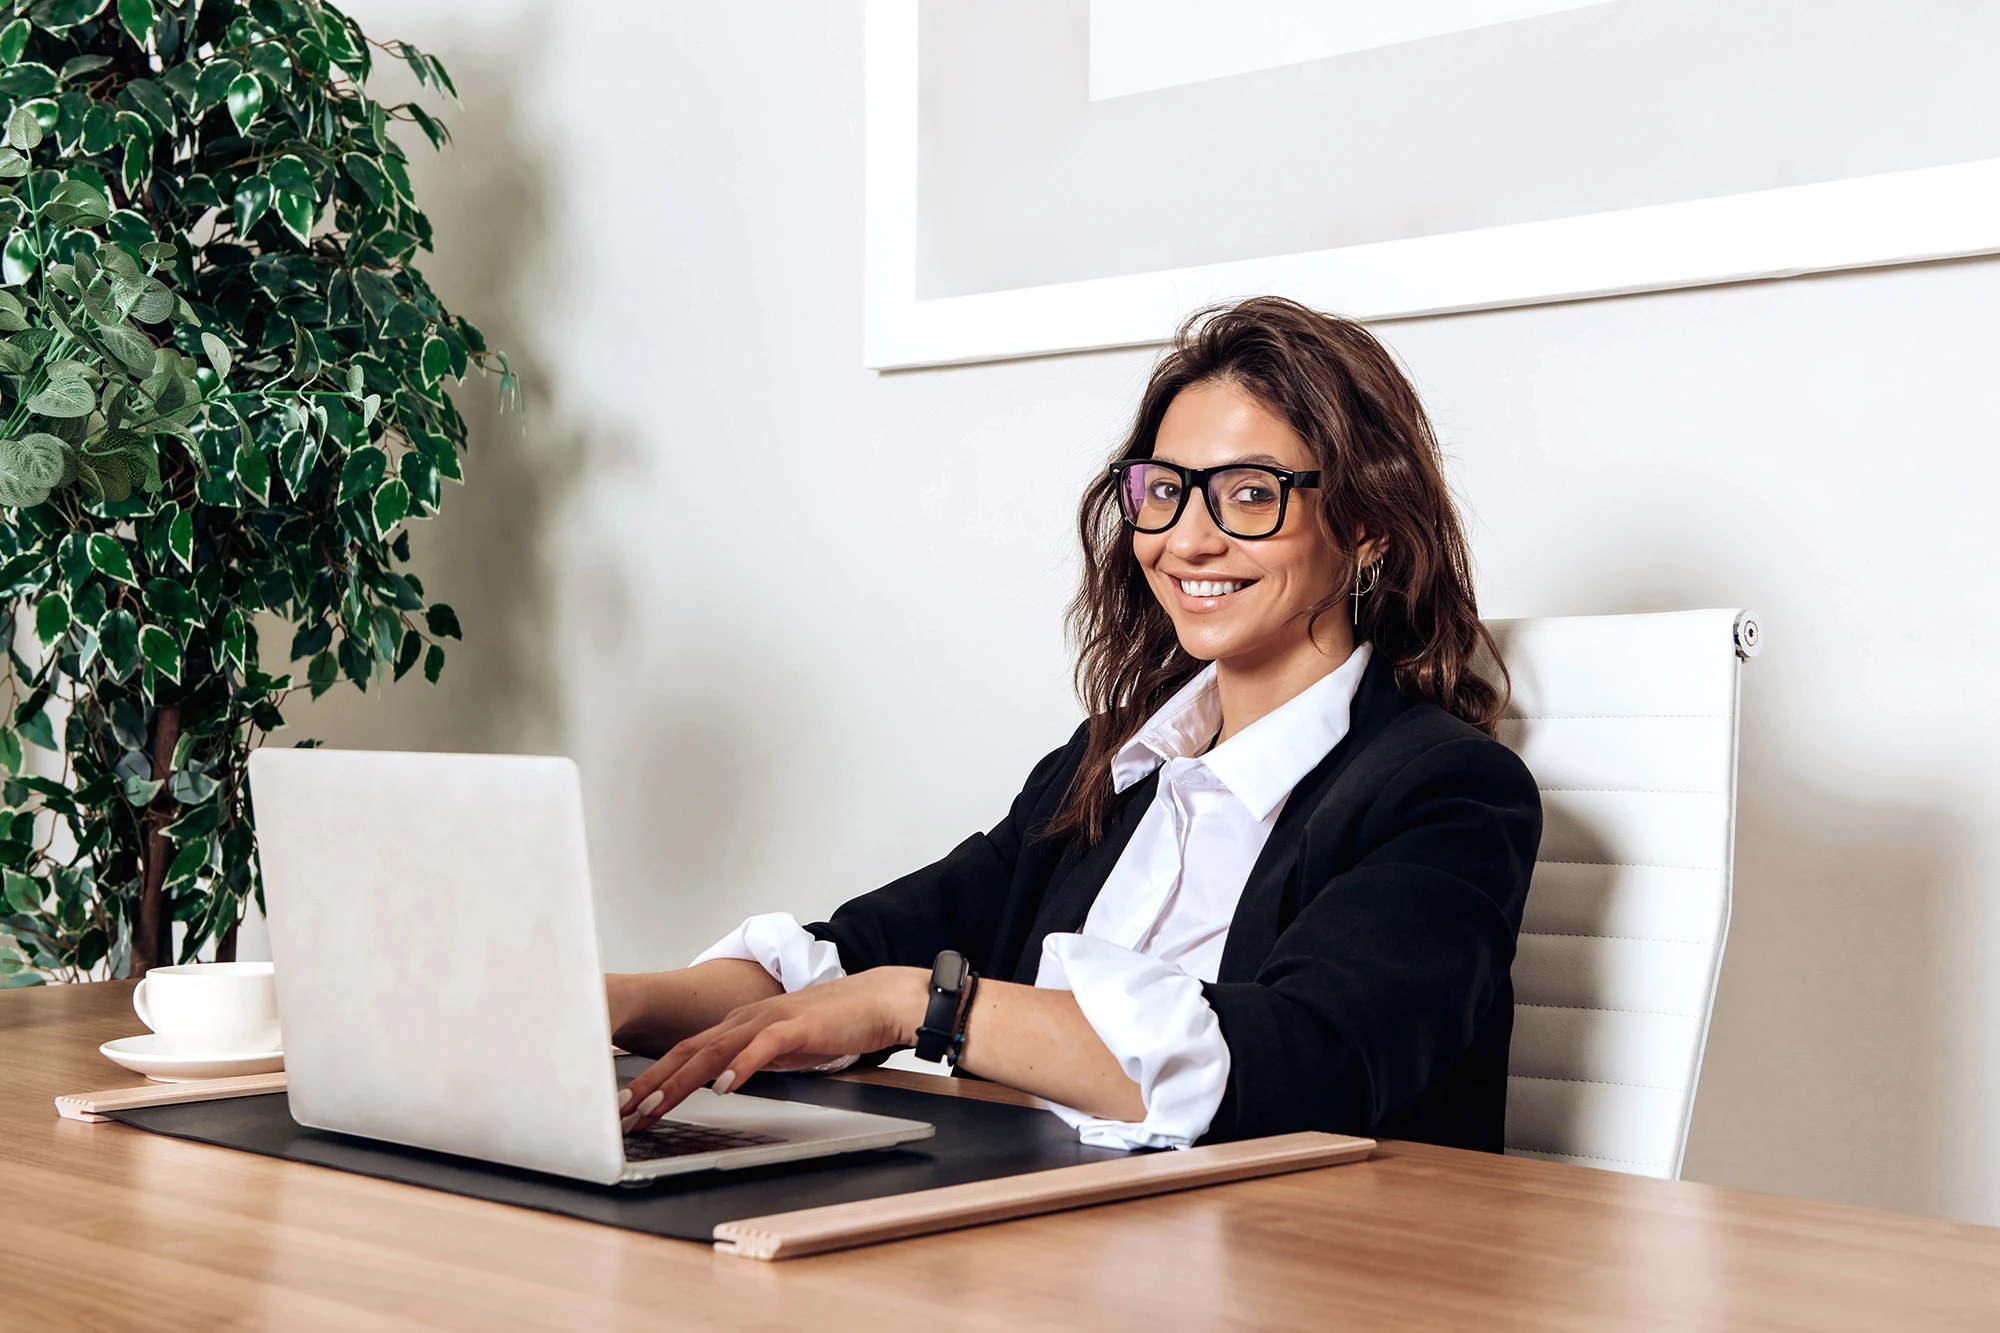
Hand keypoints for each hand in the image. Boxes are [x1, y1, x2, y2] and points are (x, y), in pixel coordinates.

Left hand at [618, 966, 929, 1131]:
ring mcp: (770, 1020)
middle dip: (653, 1082)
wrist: (877, 999)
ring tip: (656, 1103)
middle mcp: (746, 1019)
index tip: (628, 1105)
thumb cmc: (832, 1025)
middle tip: (623, 1110)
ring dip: (682, 1078)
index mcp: (740, 1025)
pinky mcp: (798, 1026)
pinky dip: (740, 1066)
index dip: (654, 1078)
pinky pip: (762, 1047)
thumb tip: (720, 1083)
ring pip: (716, 1050)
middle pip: (689, 1051)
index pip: (686, 1052)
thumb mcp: (780, 1050)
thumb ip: (750, 1061)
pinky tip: (723, 1086)